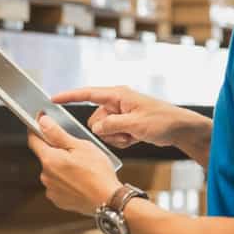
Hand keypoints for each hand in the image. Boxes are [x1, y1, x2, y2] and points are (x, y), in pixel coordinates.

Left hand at [27, 114, 120, 215]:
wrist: (109, 201)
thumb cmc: (98, 174)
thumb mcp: (80, 146)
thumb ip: (57, 134)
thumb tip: (43, 122)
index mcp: (49, 160)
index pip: (33, 140)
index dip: (37, 129)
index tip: (42, 123)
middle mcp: (46, 176)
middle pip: (45, 156)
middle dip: (56, 151)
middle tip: (75, 150)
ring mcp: (51, 189)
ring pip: (53, 171)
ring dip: (62, 167)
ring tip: (81, 168)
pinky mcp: (58, 200)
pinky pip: (58, 185)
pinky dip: (66, 181)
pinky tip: (80, 180)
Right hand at [52, 86, 187, 148]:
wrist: (180, 129)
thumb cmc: (162, 121)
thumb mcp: (136, 124)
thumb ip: (112, 125)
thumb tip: (96, 128)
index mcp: (118, 95)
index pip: (87, 94)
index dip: (69, 96)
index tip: (53, 99)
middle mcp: (117, 102)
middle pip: (95, 119)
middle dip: (106, 130)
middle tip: (126, 133)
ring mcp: (121, 113)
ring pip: (103, 130)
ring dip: (116, 137)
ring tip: (133, 136)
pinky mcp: (125, 124)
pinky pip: (113, 135)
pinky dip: (122, 140)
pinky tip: (135, 139)